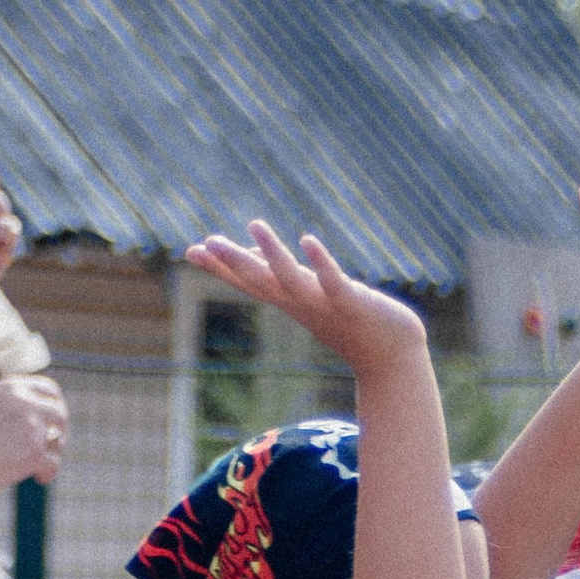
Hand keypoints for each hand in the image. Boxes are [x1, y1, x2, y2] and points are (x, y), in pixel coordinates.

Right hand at [0, 374, 66, 491]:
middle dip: (59, 431)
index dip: (56, 406)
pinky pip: (53, 463)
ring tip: (35, 463)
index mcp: (10, 387)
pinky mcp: (34, 451)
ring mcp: (30, 425)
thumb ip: (13, 406)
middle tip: (51, 447)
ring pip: (59, 438)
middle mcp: (23, 401)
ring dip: (52, 452)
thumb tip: (45, 419)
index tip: (53, 423)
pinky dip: (46, 473)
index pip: (49, 389)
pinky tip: (36, 477)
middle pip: (59, 413)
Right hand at [188, 221, 426, 374]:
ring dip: (273, 254)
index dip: (220, 268)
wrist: (390, 354)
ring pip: (292, 279)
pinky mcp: (352, 303)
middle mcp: (301, 303)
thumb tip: (252, 256)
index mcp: (290, 300)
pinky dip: (321, 263)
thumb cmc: (348, 323)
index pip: (248, 281)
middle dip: (233, 263)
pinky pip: (334, 282)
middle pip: (261, 281)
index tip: (189, 251)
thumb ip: (280, 277)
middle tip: (205, 243)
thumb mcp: (309, 297)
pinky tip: (308, 240)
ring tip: (256, 224)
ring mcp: (325, 304)